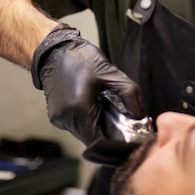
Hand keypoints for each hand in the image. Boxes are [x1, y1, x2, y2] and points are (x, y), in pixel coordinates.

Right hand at [31, 24, 144, 144]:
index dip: (114, 144)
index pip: (98, 142)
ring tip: (107, 108)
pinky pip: (76, 125)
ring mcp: (59, 118)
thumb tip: (140, 114)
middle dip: (108, 133)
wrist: (55, 50)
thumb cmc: (80, 58)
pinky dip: (88, 120)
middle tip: (122, 121)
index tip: (128, 137)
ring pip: (84, 133)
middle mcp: (66, 118)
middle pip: (92, 139)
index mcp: (79, 109)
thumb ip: (130, 94)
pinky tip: (94, 105)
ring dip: (97, 126)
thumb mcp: (111, 72)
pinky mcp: (56, 115)